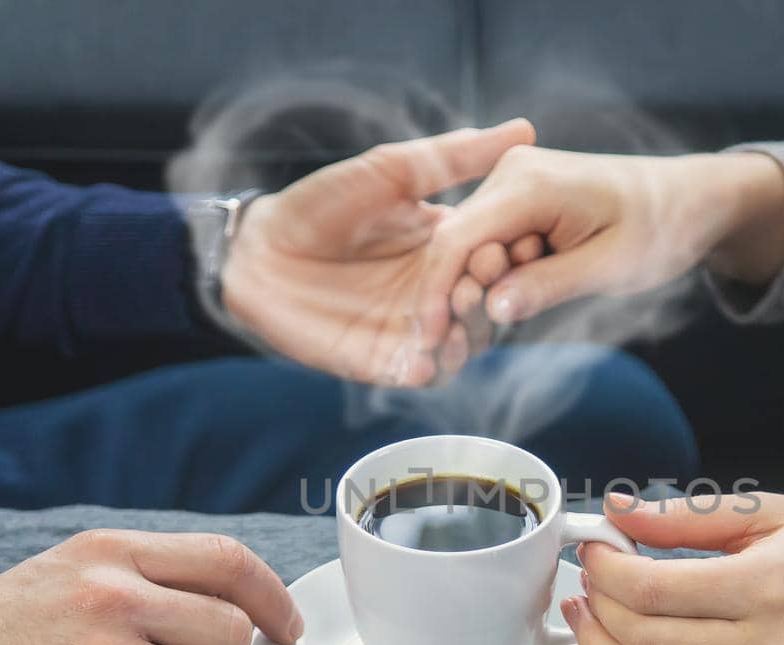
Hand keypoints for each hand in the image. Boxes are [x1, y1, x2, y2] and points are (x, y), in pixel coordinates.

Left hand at [220, 119, 535, 386]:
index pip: (498, 257)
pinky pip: (424, 374)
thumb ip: (454, 158)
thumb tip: (525, 131)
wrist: (259, 251)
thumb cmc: (320, 205)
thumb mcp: (390, 171)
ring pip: (464, 344)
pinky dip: (433, 369)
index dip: (512, 253)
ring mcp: (414, 329)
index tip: (515, 243)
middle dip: (491, 297)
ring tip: (453, 321)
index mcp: (447, 246)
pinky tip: (426, 357)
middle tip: (477, 285)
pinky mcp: (385, 360)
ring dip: (467, 336)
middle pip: (489, 305)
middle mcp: (438, 291)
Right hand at [421, 147, 783, 334]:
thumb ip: (549, 285)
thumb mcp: (611, 266)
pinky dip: (496, 277)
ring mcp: (511, 183)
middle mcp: (510, 174)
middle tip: (473, 341)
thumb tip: (491, 309)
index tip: (427, 341)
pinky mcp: (518, 201)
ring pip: (469, 248)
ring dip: (481, 288)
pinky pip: (490, 244)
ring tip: (522, 308)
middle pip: (455, 245)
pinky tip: (520, 296)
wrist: (689, 200)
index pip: (457, 240)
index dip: (436, 293)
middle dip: (455, 296)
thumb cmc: (660, 228)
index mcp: (529, 182)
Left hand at [564, 493, 783, 644]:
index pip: (650, 591)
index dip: (605, 570)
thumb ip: (688, 518)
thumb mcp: (773, 513)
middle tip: (586, 580)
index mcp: (768, 587)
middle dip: (597, 607)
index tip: (595, 548)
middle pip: (642, 640)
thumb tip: (618, 511)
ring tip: (587, 619)